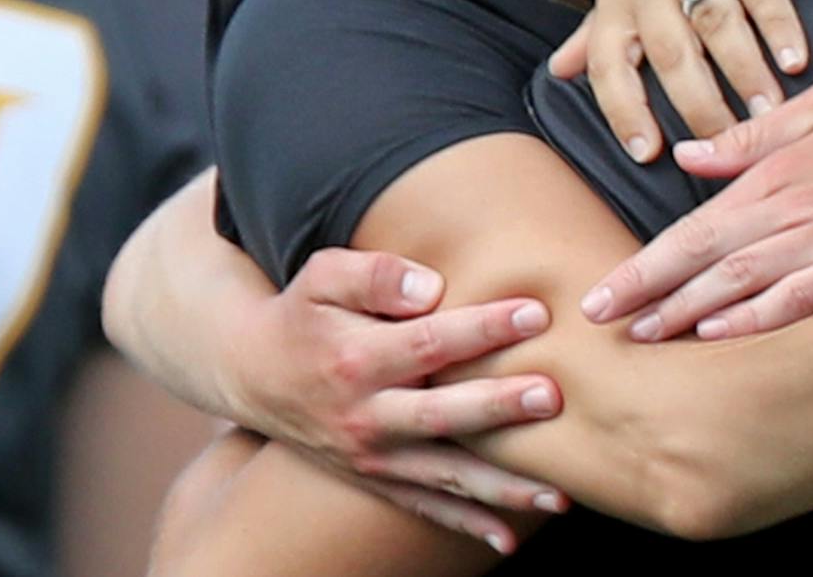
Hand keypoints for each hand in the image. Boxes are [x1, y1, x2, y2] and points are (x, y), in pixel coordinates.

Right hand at [224, 248, 568, 548]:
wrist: (255, 374)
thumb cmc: (305, 313)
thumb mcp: (323, 276)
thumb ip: (376, 275)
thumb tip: (431, 289)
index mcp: (354, 361)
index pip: (428, 343)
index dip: (482, 328)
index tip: (536, 313)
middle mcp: (364, 417)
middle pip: (440, 415)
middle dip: (498, 408)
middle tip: (551, 396)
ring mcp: (372, 457)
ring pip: (444, 475)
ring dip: (500, 486)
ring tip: (557, 494)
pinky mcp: (377, 479)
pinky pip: (426, 507)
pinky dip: (467, 525)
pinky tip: (508, 538)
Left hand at [548, 0, 812, 157]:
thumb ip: (601, 32)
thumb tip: (559, 71)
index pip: (609, 62)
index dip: (623, 110)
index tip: (648, 154)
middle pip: (669, 53)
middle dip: (697, 104)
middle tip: (728, 144)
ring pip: (715, 25)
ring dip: (743, 73)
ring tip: (768, 113)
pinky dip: (779, 28)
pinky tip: (796, 61)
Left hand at [580, 84, 812, 339]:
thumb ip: (752, 136)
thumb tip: (689, 158)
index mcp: (779, 173)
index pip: (694, 225)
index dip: (644, 263)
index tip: (600, 292)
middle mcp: (796, 211)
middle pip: (705, 259)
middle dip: (646, 293)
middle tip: (597, 324)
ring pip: (744, 284)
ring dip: (688, 313)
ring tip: (645, 339)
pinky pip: (802, 302)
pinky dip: (758, 321)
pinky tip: (722, 339)